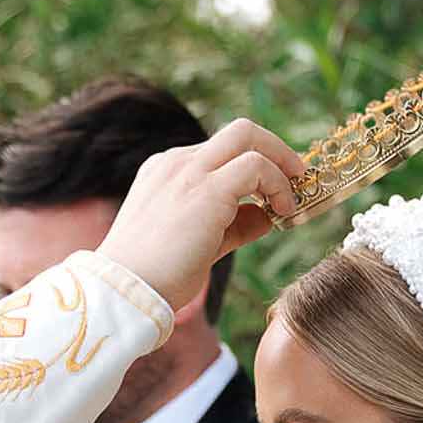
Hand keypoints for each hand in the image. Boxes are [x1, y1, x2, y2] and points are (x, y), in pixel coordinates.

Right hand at [97, 118, 304, 310]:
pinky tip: (283, 212)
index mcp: (168, 172)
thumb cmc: (154, 277)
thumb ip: (233, 226)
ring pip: (249, 137)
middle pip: (239, 131)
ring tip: (293, 199)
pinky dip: (278, 185)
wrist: (126, 292)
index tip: (276, 188)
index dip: (256, 164)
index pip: (221, 152)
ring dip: (282, 164)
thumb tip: (268, 217)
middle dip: (276, 148)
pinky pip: (256, 167)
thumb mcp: (200, 243)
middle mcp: (177, 163)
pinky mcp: (206, 190)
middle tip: (296, 177)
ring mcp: (189, 172)